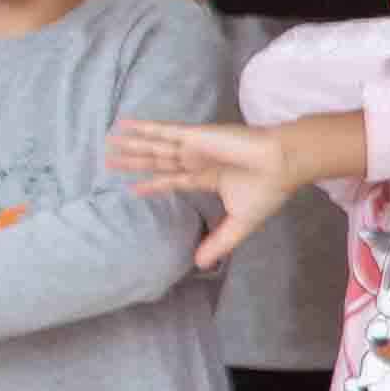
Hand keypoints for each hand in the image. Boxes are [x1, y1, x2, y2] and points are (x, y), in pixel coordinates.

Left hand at [101, 117, 318, 266]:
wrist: (282, 164)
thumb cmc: (267, 191)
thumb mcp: (241, 223)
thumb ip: (219, 242)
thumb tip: (200, 265)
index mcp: (209, 177)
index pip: (173, 181)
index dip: (153, 184)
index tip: (132, 187)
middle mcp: (198, 160)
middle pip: (158, 161)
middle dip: (134, 161)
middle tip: (108, 161)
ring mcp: (195, 147)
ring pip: (155, 146)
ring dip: (131, 144)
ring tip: (107, 142)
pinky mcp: (194, 136)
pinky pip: (163, 131)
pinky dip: (143, 128)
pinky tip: (124, 125)